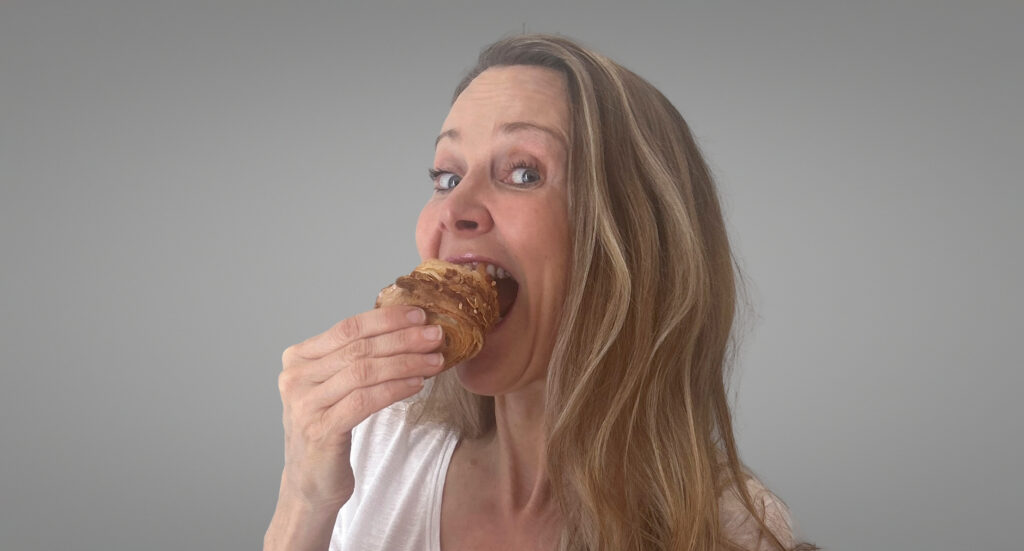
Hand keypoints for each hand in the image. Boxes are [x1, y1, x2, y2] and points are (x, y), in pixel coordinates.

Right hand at [276, 305, 444, 509]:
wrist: (310, 483)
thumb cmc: (329, 429)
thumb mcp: (336, 386)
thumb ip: (356, 358)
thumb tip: (408, 329)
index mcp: (298, 358)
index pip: (348, 328)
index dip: (386, 319)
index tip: (420, 315)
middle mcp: (295, 377)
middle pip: (358, 348)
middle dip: (403, 339)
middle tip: (436, 336)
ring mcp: (304, 404)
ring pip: (364, 372)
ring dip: (405, 363)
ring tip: (435, 360)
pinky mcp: (320, 430)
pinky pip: (364, 401)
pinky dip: (395, 389)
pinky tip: (417, 385)